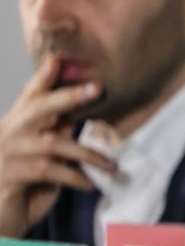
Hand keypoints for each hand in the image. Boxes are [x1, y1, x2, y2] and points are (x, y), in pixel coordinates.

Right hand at [0, 55, 115, 237]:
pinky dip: (74, 176)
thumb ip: (55, 138)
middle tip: (95, 89)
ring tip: (112, 166)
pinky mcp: (10, 178)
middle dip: (67, 97)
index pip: (30, 95)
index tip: (59, 58)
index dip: (44, 77)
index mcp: (15, 125)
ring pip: (52, 143)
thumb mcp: (42, 158)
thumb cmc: (22, 187)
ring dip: (88, 153)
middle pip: (38, 107)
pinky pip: (49, 171)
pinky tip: (89, 184)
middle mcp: (7, 134)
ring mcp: (6, 155)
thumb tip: (79, 123)